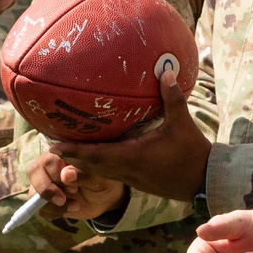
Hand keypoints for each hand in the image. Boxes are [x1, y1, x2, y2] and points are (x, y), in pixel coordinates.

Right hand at [26, 151, 127, 220]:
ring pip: (33, 193)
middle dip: (48, 190)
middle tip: (64, 200)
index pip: (48, 160)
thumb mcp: (99, 178)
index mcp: (62, 153)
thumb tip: (66, 174)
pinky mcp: (45, 199)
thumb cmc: (102, 179)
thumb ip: (84, 174)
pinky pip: (39, 208)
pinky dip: (53, 213)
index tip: (73, 188)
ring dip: (52, 205)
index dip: (56, 175)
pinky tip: (70, 209)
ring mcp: (44, 182)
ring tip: (75, 205)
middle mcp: (48, 165)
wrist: (104, 196)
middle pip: (34, 173)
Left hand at [50, 75, 208, 202]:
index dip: (74, 151)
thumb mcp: (182, 123)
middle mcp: (127, 170)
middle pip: (91, 166)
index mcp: (133, 157)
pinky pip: (109, 174)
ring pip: (99, 172)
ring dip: (81, 163)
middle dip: (70, 157)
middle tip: (49, 147)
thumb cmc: (192, 152)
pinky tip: (91, 158)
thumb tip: (166, 71)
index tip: (53, 147)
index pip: (97, 155)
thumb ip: (172, 97)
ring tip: (64, 152)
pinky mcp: (136, 181)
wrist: (203, 181)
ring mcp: (131, 178)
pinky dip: (95, 167)